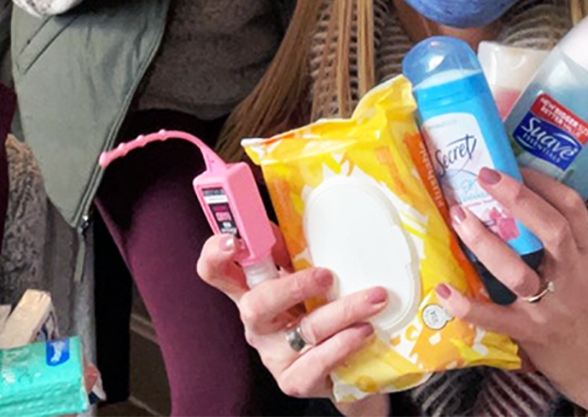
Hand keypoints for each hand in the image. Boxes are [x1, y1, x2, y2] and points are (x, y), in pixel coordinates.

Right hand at [197, 233, 389, 402]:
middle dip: (292, 287)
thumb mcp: (301, 271)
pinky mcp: (295, 381)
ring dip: (342, 311)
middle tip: (327, 275)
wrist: (345, 365)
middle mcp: (254, 323)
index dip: (215, 254)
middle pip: (254, 305)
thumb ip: (290, 246)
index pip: (214, 271)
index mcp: (248, 289)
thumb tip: (287, 205)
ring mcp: (273, 354)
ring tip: (373, 299)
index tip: (234, 239)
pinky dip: (344, 345)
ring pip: (302, 332)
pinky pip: (317, 364)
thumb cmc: (317, 306)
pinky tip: (364, 331)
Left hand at [437, 168, 587, 416]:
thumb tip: (503, 185)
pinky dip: (469, 306)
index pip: (571, 209)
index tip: (509, 161)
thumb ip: (551, 233)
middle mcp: (571, 276)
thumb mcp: (577, 264)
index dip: (541, 181)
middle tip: (483, 174)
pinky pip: (497, 319)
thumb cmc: (578, 301)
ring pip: (519, 273)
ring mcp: (549, 306)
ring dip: (485, 243)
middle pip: (553, 231)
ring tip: (458, 216)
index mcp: (584, 253)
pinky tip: (444, 289)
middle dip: (518, 200)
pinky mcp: (529, 333)